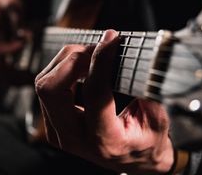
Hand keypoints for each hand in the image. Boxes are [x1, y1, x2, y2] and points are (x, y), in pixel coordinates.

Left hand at [35, 30, 173, 173]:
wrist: (132, 160)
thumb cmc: (146, 143)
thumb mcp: (156, 120)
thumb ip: (145, 91)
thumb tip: (132, 56)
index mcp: (105, 141)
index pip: (94, 92)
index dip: (101, 61)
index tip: (111, 39)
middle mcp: (74, 138)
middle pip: (51, 89)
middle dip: (73, 59)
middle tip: (98, 48)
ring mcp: (59, 131)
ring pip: (45, 84)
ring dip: (67, 61)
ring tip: (92, 55)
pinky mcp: (54, 122)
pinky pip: (47, 87)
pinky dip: (63, 69)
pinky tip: (82, 65)